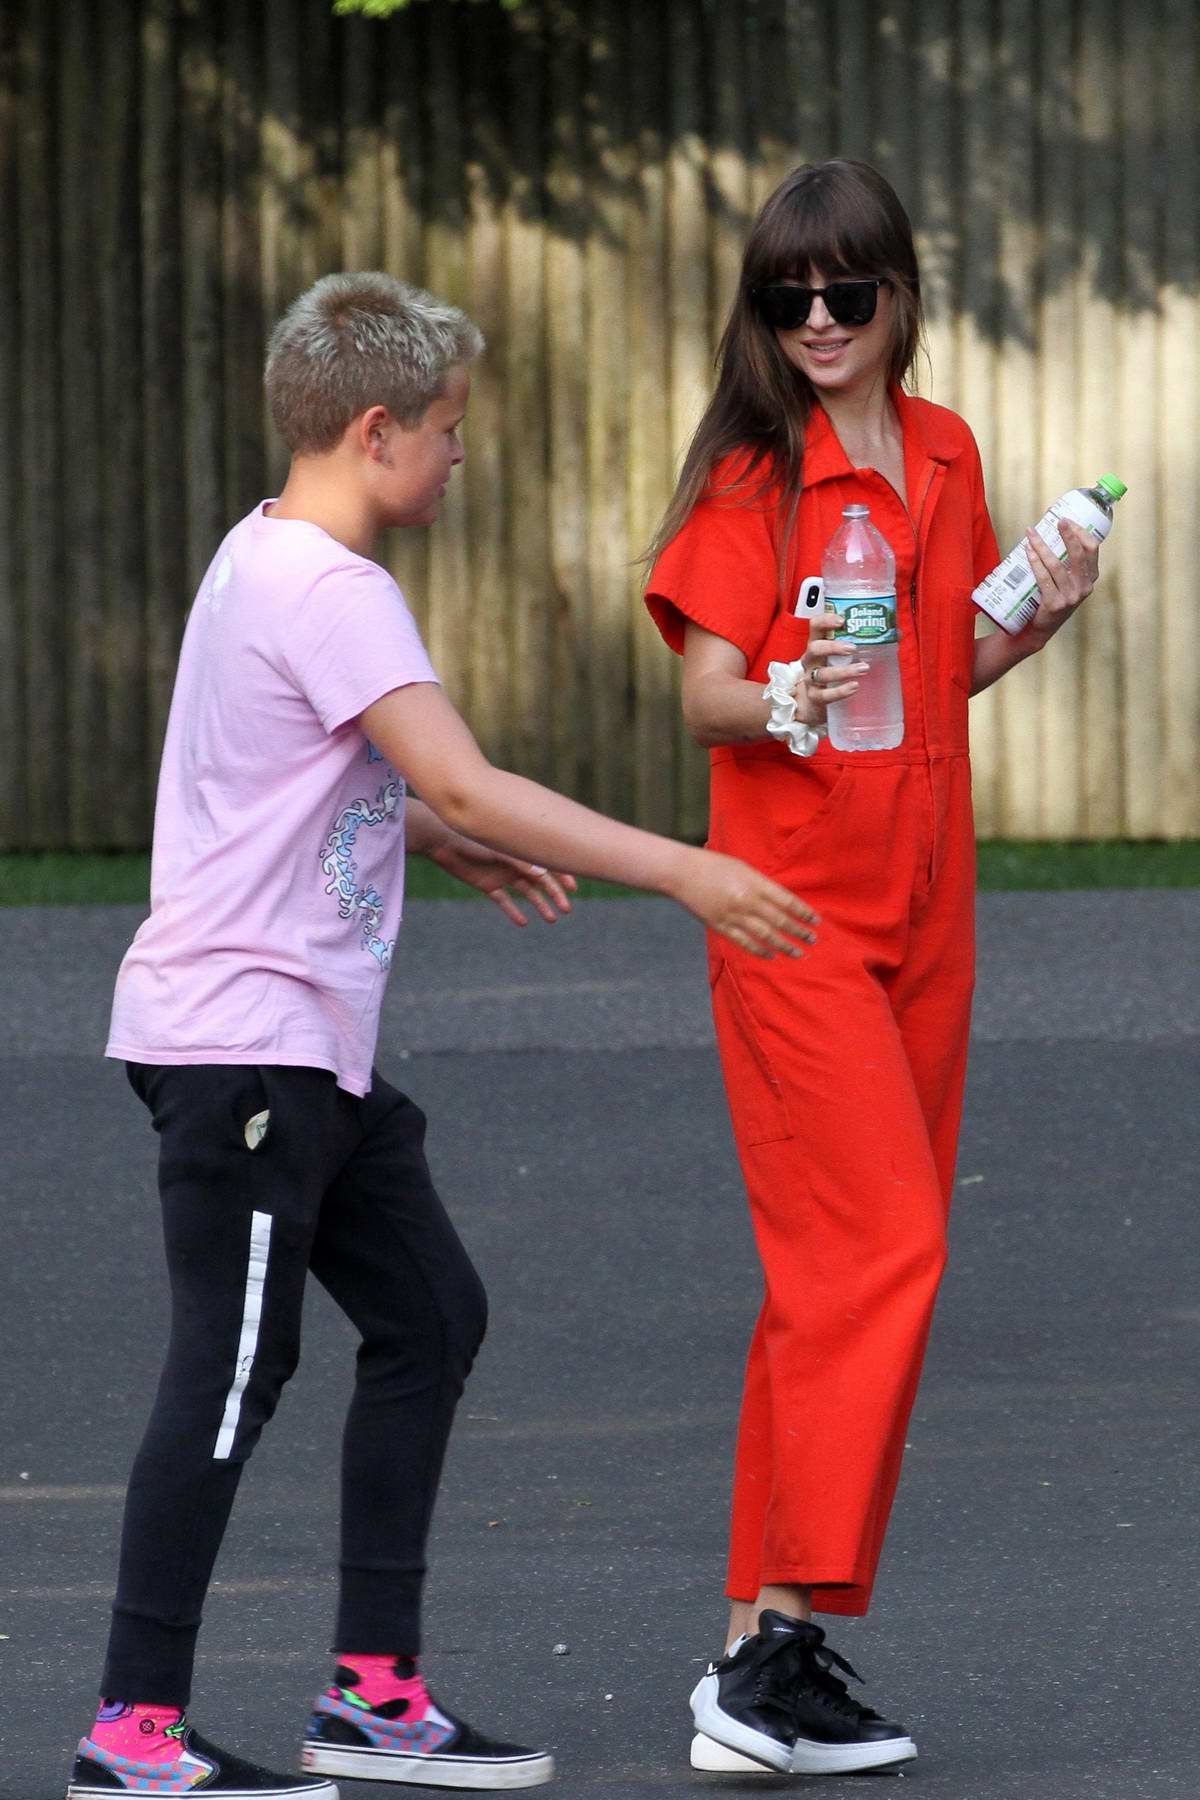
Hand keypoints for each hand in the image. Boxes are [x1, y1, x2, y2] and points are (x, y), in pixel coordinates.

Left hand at [430, 834, 576, 925]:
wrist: (442, 840)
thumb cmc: (472, 839)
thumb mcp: (499, 850)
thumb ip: (521, 862)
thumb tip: (544, 876)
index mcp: (521, 850)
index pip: (548, 864)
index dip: (562, 876)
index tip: (573, 890)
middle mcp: (515, 863)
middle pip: (541, 881)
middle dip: (555, 895)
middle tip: (565, 910)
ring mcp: (502, 875)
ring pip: (526, 893)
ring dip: (539, 905)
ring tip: (551, 919)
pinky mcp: (487, 885)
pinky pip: (504, 901)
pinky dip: (513, 911)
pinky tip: (524, 922)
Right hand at [672, 847, 818, 957]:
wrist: (682, 873)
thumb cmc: (714, 865)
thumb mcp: (743, 868)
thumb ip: (762, 884)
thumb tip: (780, 901)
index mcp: (755, 883)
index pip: (787, 901)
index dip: (803, 912)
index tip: (816, 921)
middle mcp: (747, 901)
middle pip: (780, 920)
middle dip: (799, 931)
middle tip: (812, 939)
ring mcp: (734, 916)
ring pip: (765, 935)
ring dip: (784, 945)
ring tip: (798, 953)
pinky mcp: (721, 927)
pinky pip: (744, 942)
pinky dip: (760, 951)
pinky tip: (771, 955)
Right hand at [799, 607, 868, 719]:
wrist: (814, 700)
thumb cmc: (832, 670)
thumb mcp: (842, 655)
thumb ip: (867, 642)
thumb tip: (896, 633)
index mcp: (818, 643)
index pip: (815, 626)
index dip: (826, 620)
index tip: (842, 620)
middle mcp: (811, 659)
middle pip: (815, 648)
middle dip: (833, 647)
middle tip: (853, 648)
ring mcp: (811, 679)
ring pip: (821, 674)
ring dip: (843, 671)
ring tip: (863, 668)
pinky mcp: (815, 697)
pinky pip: (825, 695)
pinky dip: (840, 691)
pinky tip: (854, 687)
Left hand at [1022, 520, 1100, 647]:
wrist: (1039, 630)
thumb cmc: (1050, 598)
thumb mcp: (1065, 581)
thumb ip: (1065, 563)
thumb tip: (1051, 531)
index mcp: (1090, 578)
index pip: (1092, 549)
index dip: (1080, 532)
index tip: (1066, 520)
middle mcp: (1084, 587)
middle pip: (1078, 554)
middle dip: (1068, 534)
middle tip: (1057, 521)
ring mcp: (1070, 597)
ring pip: (1056, 565)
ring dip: (1042, 546)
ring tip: (1031, 534)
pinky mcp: (1055, 604)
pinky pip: (1044, 578)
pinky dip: (1035, 562)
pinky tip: (1028, 551)